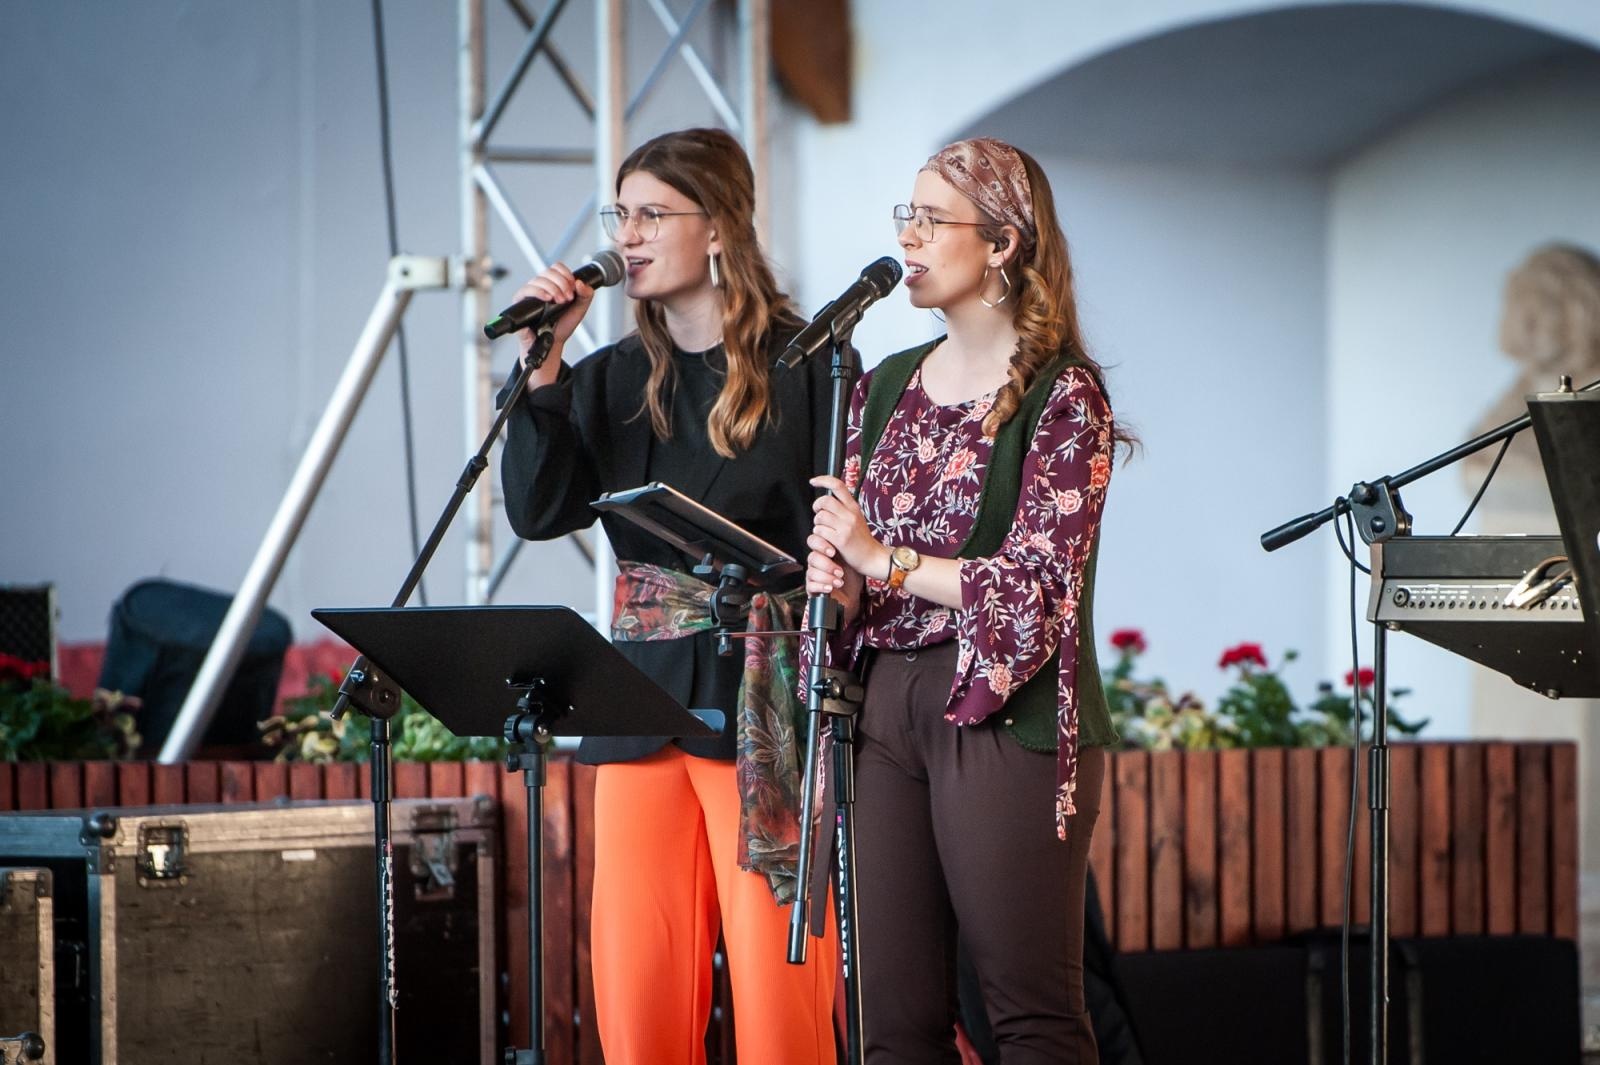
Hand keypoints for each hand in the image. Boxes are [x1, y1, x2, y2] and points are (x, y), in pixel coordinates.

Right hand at [514, 263, 594, 385]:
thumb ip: (585, 295)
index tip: (573, 287)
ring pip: (537, 279)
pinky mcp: (520, 303)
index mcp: (553, 285)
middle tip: (568, 297)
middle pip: (547, 271)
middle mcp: (540, 287)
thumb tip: (580, 282)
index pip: (556, 268)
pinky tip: (547, 298)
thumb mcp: (579, 310)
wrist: (552, 344)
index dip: (566, 274)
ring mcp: (529, 294)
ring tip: (560, 301)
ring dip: (552, 288)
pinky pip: (525, 291)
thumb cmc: (562, 326)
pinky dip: (538, 292)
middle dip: (561, 283)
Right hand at [806, 542, 862, 621]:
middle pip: (812, 557)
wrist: (855, 592)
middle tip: (839, 571)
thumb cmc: (853, 574)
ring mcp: (814, 574)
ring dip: (826, 577)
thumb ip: (844, 544)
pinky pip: (810, 585)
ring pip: (811, 572)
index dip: (821, 545)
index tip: (834, 552)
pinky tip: (830, 587)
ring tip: (839, 582)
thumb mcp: (852, 557)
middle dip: (826, 564)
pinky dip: (821, 586)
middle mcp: (817, 561)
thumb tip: (843, 533)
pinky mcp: (813, 588)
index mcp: (825, 550)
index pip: (814, 541)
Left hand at [810, 475, 889, 580]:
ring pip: (820, 517)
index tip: (813, 482)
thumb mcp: (856, 519)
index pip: (838, 485)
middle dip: (816, 507)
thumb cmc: (861, 540)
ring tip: (824, 530)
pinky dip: (819, 535)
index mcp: (854, 507)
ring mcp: (846, 527)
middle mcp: (850, 514)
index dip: (823, 480)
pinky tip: (826, 539)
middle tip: (818, 514)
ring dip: (817, 524)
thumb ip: (843, 509)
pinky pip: (820, 531)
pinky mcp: (840, 539)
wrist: (872, 557)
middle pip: (825, 501)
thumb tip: (825, 502)